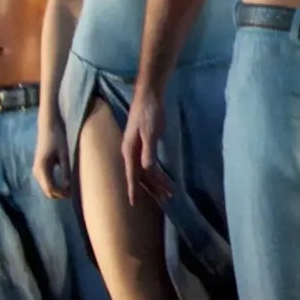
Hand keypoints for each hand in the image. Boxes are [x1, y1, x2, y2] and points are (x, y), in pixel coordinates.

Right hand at [33, 119, 72, 200]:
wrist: (48, 126)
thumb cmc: (58, 138)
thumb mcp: (64, 154)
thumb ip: (66, 171)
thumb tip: (69, 187)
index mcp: (42, 168)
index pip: (50, 189)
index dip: (62, 194)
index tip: (74, 194)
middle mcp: (37, 171)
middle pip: (47, 191)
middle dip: (60, 194)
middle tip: (75, 193)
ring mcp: (36, 170)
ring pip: (46, 187)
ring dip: (58, 191)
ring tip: (72, 188)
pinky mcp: (39, 168)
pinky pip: (46, 182)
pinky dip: (55, 185)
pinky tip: (66, 183)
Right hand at [121, 89, 173, 204]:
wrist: (149, 96)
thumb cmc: (149, 113)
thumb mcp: (150, 132)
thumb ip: (148, 152)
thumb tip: (147, 170)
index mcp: (129, 150)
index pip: (132, 174)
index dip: (133, 189)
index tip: (133, 204)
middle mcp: (130, 152)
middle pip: (140, 175)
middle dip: (152, 188)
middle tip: (166, 199)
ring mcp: (136, 148)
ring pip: (145, 170)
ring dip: (156, 181)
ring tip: (169, 191)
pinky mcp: (143, 144)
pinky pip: (148, 163)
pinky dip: (156, 172)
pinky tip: (161, 177)